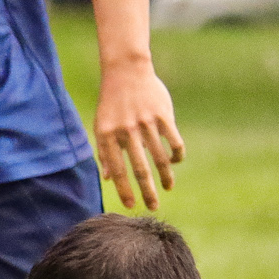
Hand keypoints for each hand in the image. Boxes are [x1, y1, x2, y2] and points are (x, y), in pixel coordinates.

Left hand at [95, 60, 184, 209]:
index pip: (117, 170)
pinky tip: (174, 162)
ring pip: (159, 157)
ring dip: (165, 176)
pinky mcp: (163, 115)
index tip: (131, 205)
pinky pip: (173, 141)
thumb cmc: (112, 102)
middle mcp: (126, 131)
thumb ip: (106, 152)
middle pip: (140, 168)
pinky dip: (176, 155)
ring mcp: (146, 123)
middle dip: (147, 191)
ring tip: (167, 188)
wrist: (126, 70)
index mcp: (108, 135)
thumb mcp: (102, 126)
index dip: (124, 190)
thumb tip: (109, 179)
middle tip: (153, 207)